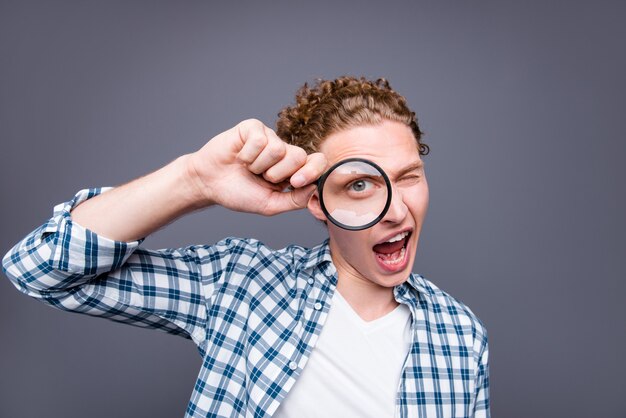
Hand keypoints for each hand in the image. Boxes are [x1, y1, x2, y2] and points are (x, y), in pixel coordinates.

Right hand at [187, 119, 326, 214]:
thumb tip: (315, 189)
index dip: (312, 171)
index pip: (317, 162)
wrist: (209, 183)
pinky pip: (260, 139)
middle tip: (262, 178)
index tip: (295, 183)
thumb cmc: (239, 193)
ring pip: (278, 148)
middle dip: (278, 173)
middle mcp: (284, 151)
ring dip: (259, 165)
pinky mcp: (254, 128)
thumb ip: (295, 200)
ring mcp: (269, 137)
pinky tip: (239, 157)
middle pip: (299, 155)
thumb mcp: (270, 204)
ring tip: (248, 168)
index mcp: (292, 170)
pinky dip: (247, 155)